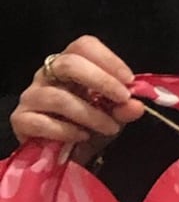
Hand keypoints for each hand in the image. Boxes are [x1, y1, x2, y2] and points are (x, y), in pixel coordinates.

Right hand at [10, 36, 143, 155]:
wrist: (63, 156)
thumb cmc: (87, 126)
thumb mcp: (111, 117)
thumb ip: (123, 109)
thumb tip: (136, 105)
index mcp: (70, 65)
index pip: (84, 46)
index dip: (108, 59)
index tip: (129, 80)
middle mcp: (47, 75)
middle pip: (68, 64)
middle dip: (101, 80)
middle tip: (123, 99)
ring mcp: (31, 96)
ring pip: (58, 97)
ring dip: (90, 114)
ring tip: (110, 128)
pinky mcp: (20, 120)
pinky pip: (42, 122)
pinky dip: (67, 131)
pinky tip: (82, 137)